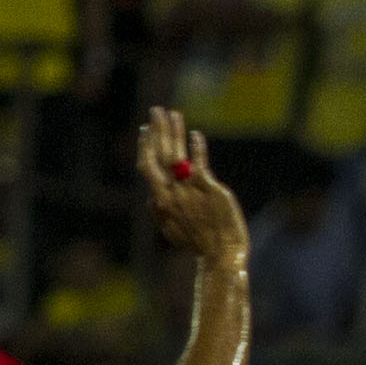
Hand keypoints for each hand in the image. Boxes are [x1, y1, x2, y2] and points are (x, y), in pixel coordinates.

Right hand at [135, 107, 248, 268]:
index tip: (145, 130)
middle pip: (159, 154)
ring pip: (176, 154)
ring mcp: (189, 188)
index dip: (145, 146)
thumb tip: (151, 199)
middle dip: (156, 130)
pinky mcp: (208, 187)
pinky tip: (196, 135)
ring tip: (172, 114)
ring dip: (174, 131)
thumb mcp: (171, 230)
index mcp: (160, 200)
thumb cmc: (197, 243)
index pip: (147, 166)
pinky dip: (197, 147)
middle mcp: (171, 192)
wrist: (220, 253)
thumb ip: (159, 213)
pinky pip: (200, 162)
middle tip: (156, 111)